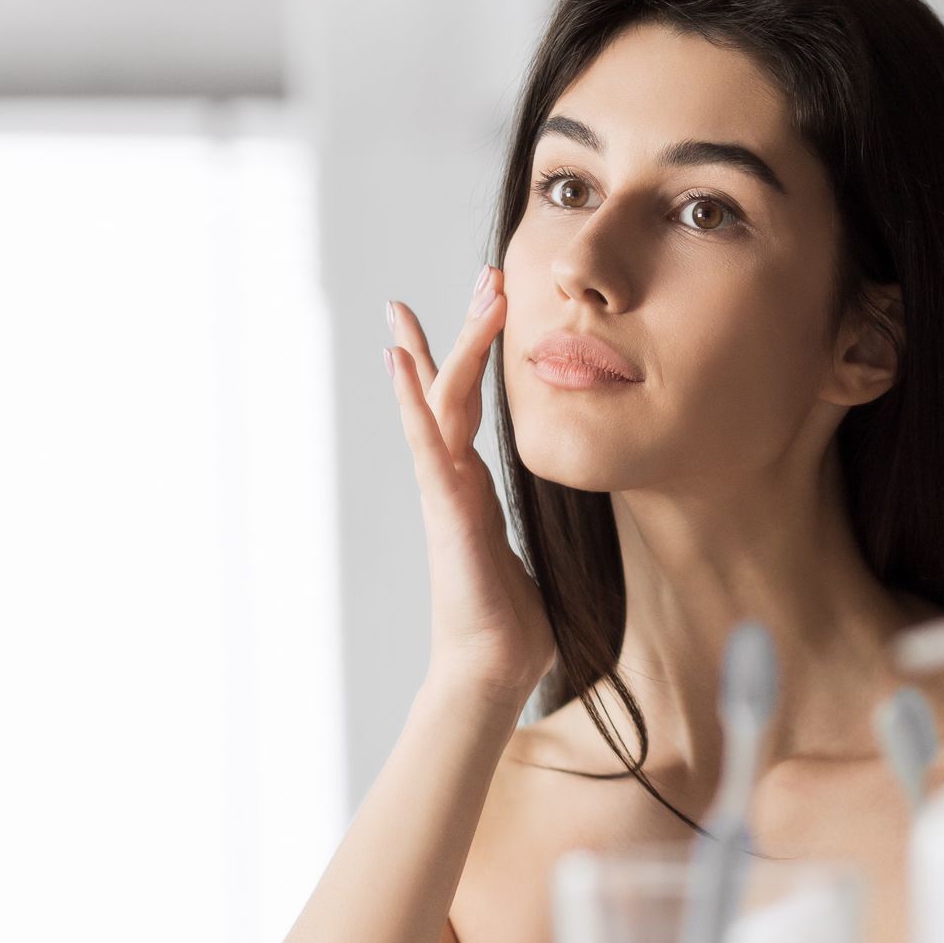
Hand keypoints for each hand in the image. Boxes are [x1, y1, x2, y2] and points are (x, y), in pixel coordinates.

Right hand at [382, 264, 555, 707]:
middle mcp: (452, 478)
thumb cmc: (511, 620)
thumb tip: (545, 503)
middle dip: (464, 330)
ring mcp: (443, 490)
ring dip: (443, 347)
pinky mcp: (445, 509)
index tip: (487, 304)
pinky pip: (426, 443)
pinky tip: (398, 361)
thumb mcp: (528, 550)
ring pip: (440, 403)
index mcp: (471, 484)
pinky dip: (412, 400)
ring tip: (432, 298)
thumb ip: (527, 519)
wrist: (491, 668)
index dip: (470, 353)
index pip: (465, 405)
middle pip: (451, 388)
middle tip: (487, 274)